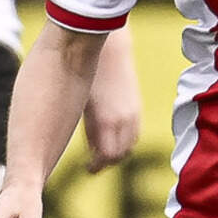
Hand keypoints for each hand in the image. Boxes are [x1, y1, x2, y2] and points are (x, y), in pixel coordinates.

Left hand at [81, 28, 142, 169]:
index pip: (106, 157)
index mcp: (105, 120)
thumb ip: (87, 129)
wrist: (110, 49)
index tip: (87, 168)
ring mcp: (133, 114)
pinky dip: (125, 140)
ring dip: (117, 152)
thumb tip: (87, 149)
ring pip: (129, 146)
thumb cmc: (87, 73)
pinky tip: (112, 135)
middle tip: (92, 163)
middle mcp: (123, 120)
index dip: (96, 166)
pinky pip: (135, 133)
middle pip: (119, 155)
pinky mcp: (137, 107)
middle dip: (106, 161)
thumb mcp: (80, 103)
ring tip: (101, 150)